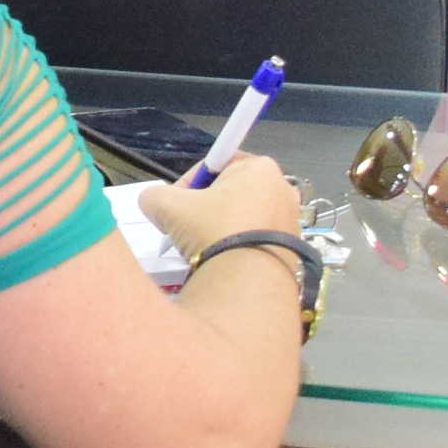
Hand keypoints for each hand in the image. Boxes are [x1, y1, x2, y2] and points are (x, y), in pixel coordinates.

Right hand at [142, 153, 307, 271]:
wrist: (248, 284)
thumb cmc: (213, 232)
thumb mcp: (167, 206)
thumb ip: (154, 195)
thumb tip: (153, 202)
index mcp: (259, 167)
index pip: (216, 163)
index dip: (190, 182)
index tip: (177, 203)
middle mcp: (283, 189)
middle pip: (232, 191)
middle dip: (206, 207)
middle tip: (187, 226)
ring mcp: (291, 220)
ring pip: (244, 216)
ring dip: (221, 227)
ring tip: (202, 247)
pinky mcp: (294, 248)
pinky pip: (258, 238)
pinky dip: (239, 245)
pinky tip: (223, 260)